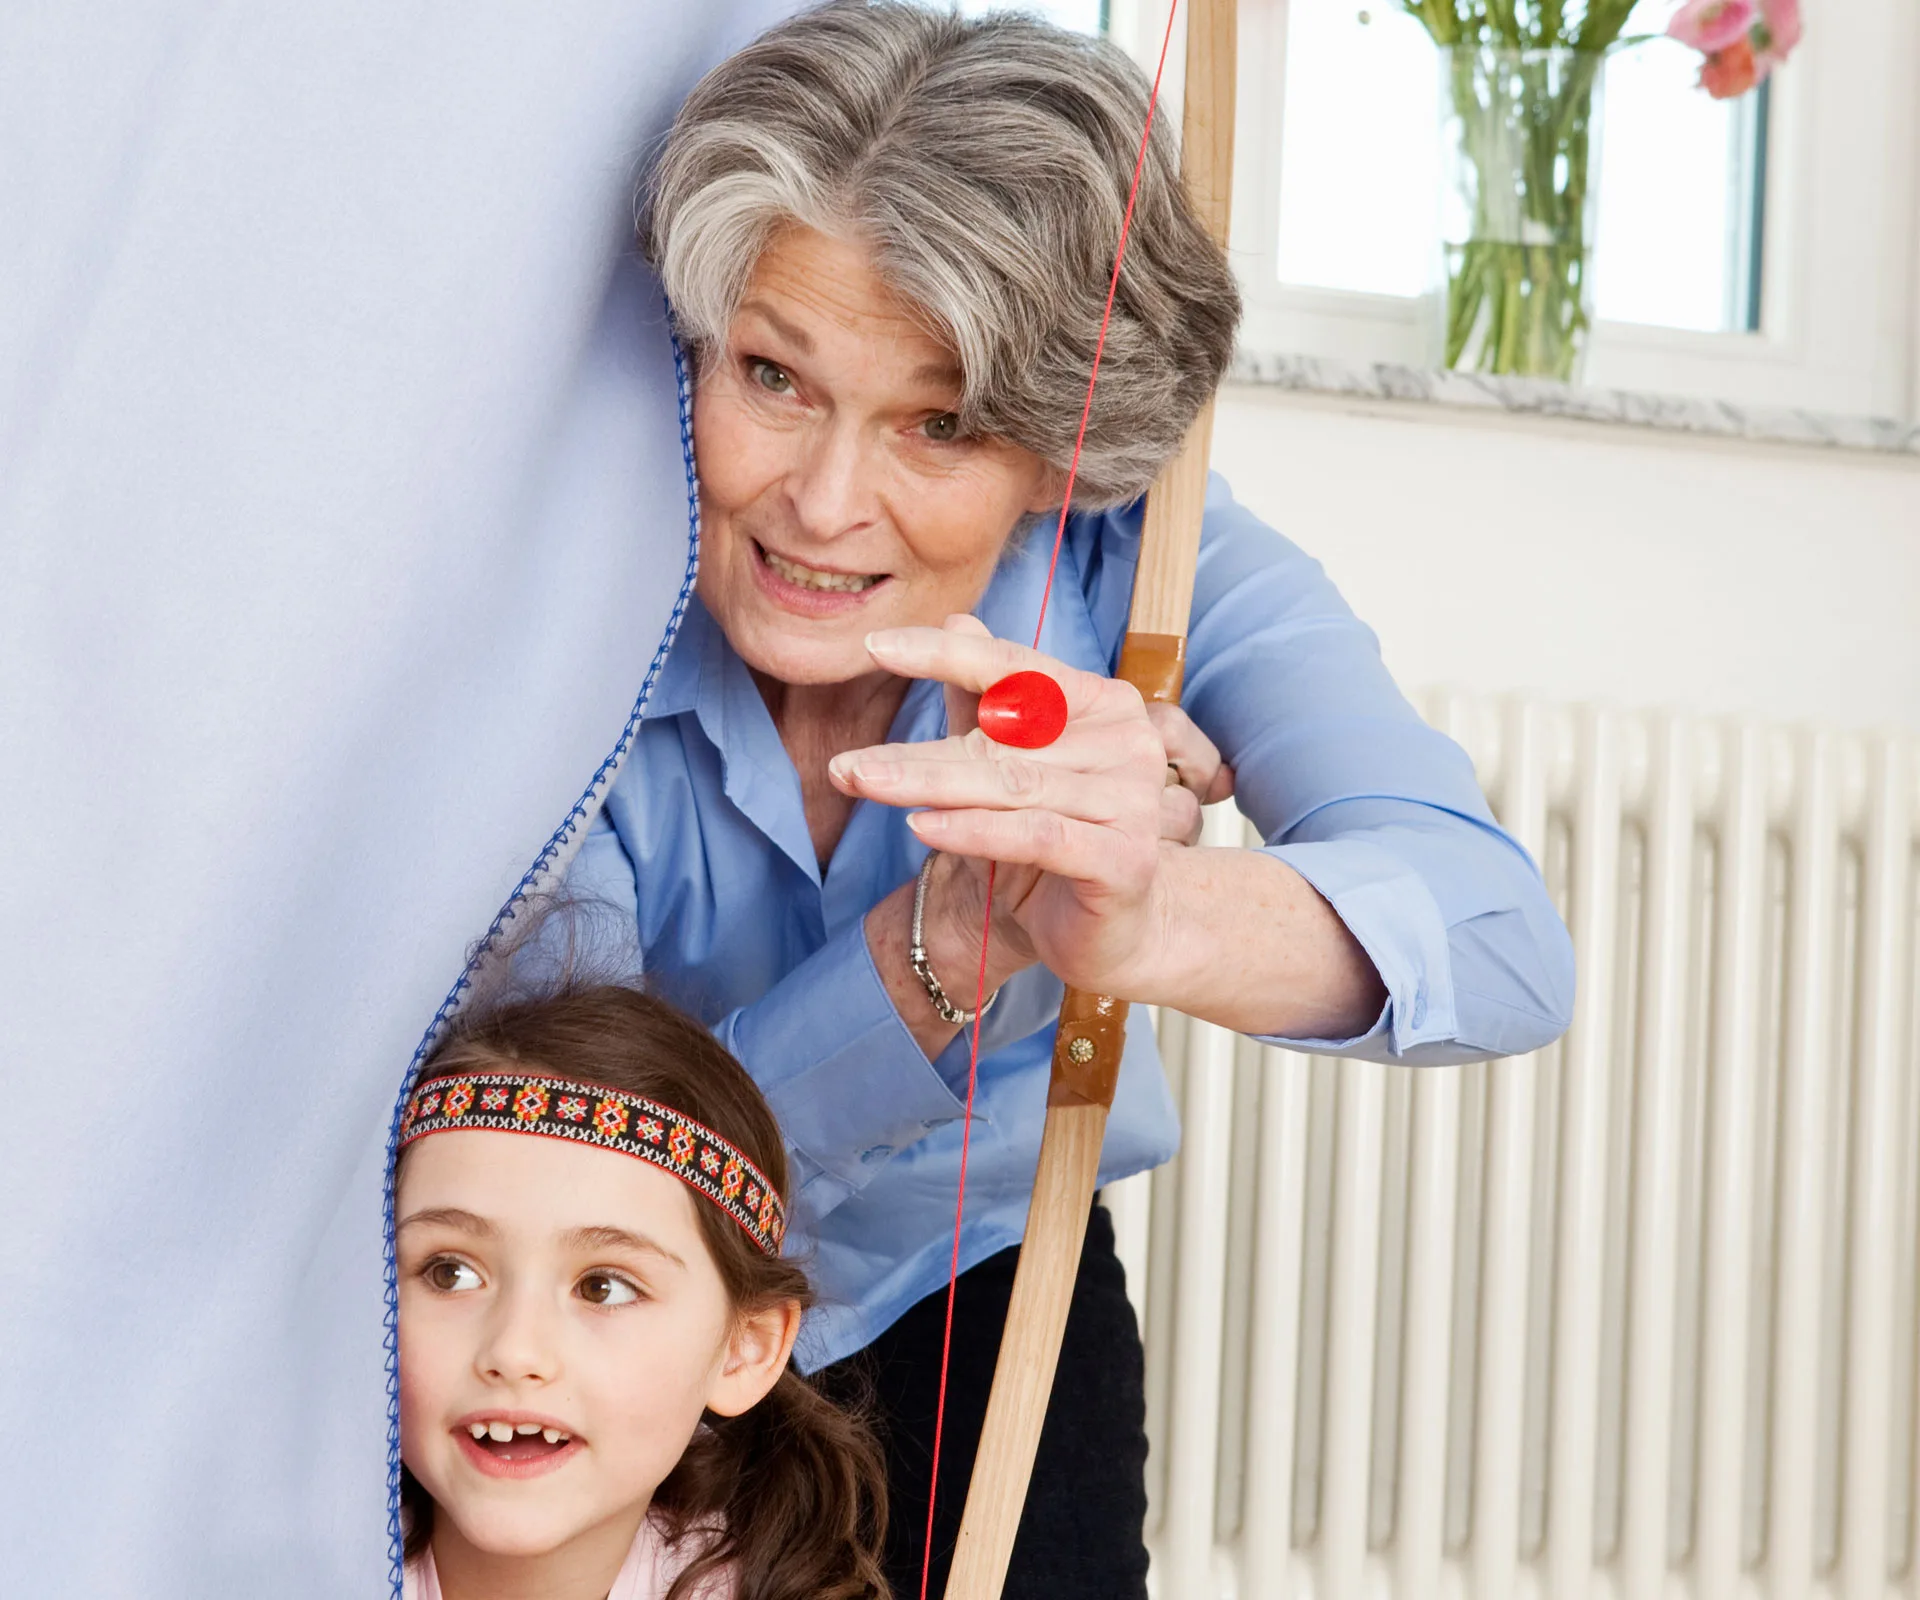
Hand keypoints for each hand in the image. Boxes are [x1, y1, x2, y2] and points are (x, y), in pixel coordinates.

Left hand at [829, 616, 1232, 995]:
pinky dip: (973, 830)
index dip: (942, 653)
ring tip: (863, 786)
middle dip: (914, 752)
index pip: (1015, 666)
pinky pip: (1035, 835)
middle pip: (1001, 737)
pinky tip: (921, 828)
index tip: (873, 646)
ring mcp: (1132, 801)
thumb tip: (958, 621)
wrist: (1114, 933)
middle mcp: (1126, 742)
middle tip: (844, 765)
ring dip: (927, 785)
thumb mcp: (1010, 764)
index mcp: (1103, 704)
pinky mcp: (1124, 859)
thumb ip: (986, 699)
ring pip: (1010, 784)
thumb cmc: (1057, 842)